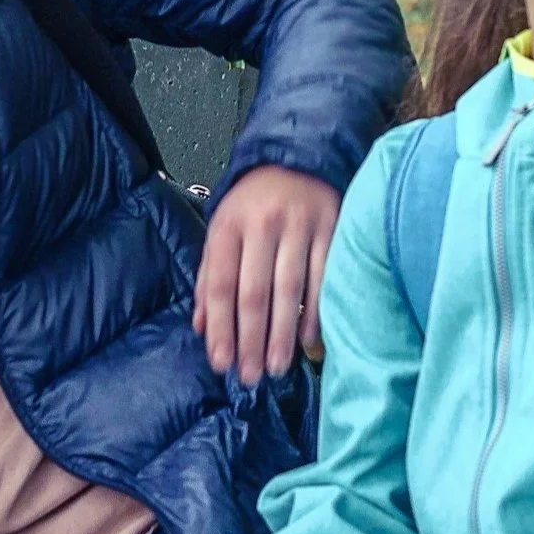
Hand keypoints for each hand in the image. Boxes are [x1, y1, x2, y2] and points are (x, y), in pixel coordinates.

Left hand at [196, 165, 339, 383]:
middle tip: (251, 376)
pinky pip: (323, 278)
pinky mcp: (332, 227)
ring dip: (283, 334)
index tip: (222, 362)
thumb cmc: (254, 203)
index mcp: (229, 226)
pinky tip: (307, 340)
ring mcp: (300, 226)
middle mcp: (263, 224)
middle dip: (251, 340)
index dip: (220, 327)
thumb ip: (209, 276)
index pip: (220, 285)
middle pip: (254, 292)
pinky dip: (315, 312)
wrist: (297, 157)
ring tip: (277, 366)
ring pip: (290, 289)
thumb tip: (201, 327)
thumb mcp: (222, 229)